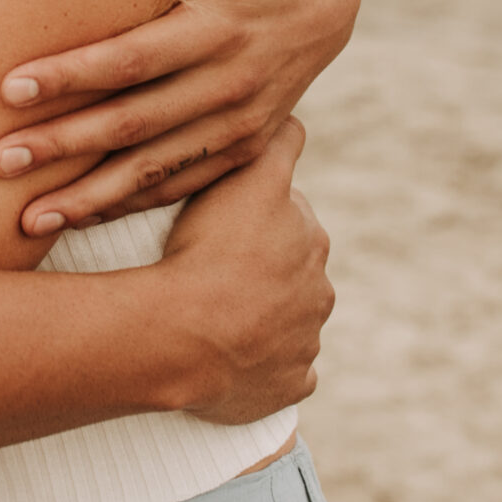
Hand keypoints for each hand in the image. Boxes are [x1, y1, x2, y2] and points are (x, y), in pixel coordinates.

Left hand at [0, 0, 358, 235]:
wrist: (329, 2)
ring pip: (153, 171)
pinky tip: (78, 217)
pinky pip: (179, 186)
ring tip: (27, 218)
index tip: (9, 87)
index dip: (72, 75)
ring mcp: (239, 127)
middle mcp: (232, 87)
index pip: (133, 60)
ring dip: (90, 197)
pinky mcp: (243, 152)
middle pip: (133, 125)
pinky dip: (128, 206)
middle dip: (63, 146)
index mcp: (223, 30)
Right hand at [156, 120, 333, 423]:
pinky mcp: (291, 386)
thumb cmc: (206, 249)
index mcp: (312, 241)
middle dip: (262, 268)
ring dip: (261, 317)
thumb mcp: (244, 175)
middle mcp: (319, 291)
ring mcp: (305, 343)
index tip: (224, 223)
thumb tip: (294, 115)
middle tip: (211, 267)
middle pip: (291, 271)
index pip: (290, 216)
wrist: (182, 336)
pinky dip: (264, 366)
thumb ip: (275, 142)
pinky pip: (282, 373)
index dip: (255, 215)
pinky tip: (232, 358)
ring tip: (213, 314)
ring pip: (287, 322)